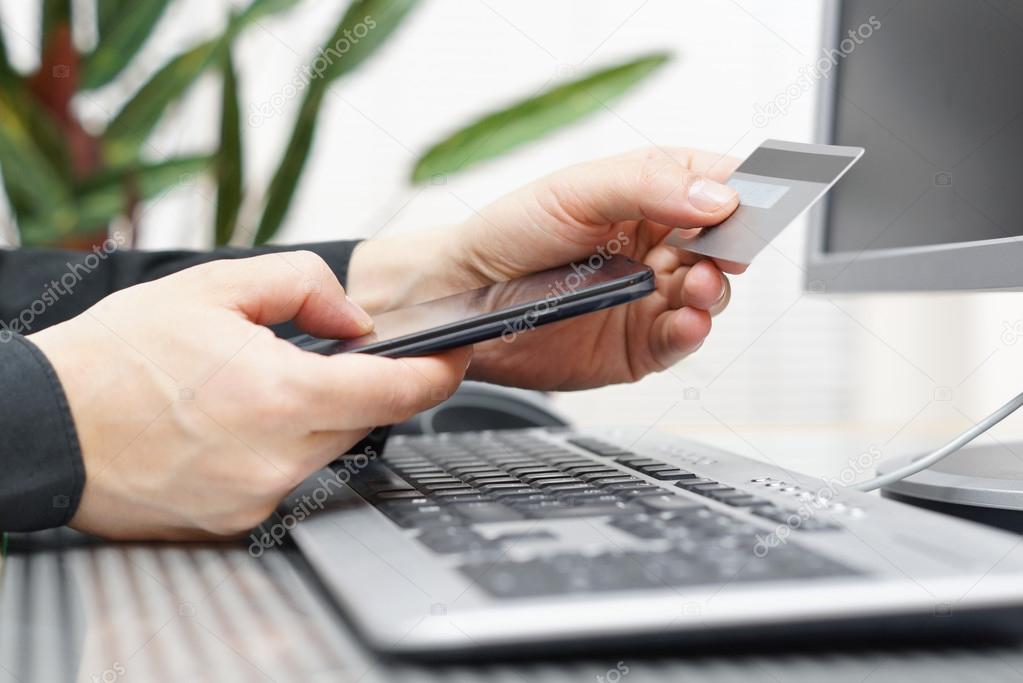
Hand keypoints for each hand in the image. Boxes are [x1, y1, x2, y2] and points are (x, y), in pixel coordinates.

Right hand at [30, 252, 469, 539]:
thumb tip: (355, 318)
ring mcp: (258, 497)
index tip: (454, 359)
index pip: (398, 393)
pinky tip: (234, 426)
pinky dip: (280, 448)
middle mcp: (278, 457)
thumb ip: (302, 285)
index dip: (439, 374)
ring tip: (254, 389)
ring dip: (315, 416)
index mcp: (280, 395)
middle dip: (361, 386)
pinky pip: (288, 478)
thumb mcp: (212, 287)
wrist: (45, 425)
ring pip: (327, 450)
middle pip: (365, 420)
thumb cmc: (116, 359)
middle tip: (321, 358)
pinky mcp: (237, 521)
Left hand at [349, 147, 739, 389]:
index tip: (754, 199)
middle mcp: (656, 246)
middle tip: (727, 250)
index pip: (713, 184)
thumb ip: (647, 186)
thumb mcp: (574, 193)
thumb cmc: (509, 234)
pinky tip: (686, 322)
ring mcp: (650, 298)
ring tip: (697, 287)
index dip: (742, 191)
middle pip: (723, 244)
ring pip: (709, 294)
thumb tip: (718, 195)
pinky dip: (691, 333)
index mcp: (647, 196)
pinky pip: (680, 340)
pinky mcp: (637, 346)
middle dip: (733, 247)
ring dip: (714, 291)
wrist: (460, 299)